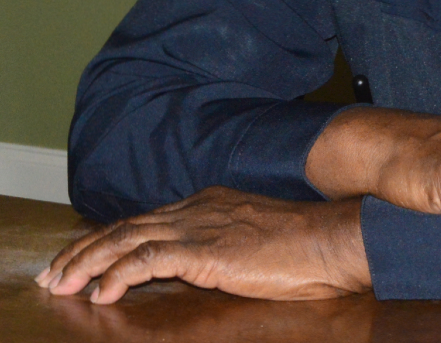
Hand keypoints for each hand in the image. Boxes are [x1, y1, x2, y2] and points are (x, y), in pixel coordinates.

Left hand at [36, 186, 370, 304]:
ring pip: (127, 239)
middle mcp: (198, 208)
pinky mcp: (204, 250)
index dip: (108, 238)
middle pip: (127, 225)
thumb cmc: (302, 247)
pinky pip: (146, 260)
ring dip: (88, 263)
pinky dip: (117, 275)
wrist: (328, 239)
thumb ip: (220, 245)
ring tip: (62, 285)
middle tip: (55, 272)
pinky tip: (100, 293)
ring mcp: (200, 226)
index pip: (145, 219)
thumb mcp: (253, 239)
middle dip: (85, 249)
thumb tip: (198, 264)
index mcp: (209, 203)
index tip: (81, 258)